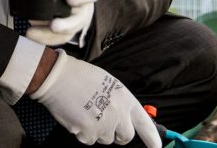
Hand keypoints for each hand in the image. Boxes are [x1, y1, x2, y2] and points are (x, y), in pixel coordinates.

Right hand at [30, 51, 161, 147]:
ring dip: (97, 131)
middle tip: (106, 124)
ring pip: (105, 139)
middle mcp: (119, 114)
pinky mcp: (89, 133)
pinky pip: (88, 140)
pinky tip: (76, 116)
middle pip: (125, 137)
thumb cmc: (81, 76)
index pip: (145, 124)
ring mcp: (104, 125)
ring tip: (85, 112)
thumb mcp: (109, 84)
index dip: (153, 138)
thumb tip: (122, 117)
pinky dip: (83, 132)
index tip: (157, 147)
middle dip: (118, 135)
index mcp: (126, 99)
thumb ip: (119, 102)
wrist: (58, 78)